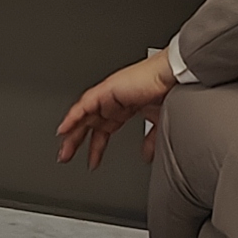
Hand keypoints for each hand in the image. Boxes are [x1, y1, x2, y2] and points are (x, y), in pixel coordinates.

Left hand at [55, 52, 175, 170]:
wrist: (173, 77)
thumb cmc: (170, 92)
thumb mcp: (159, 123)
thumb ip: (151, 140)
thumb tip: (146, 156)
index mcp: (125, 107)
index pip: (104, 129)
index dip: (97, 147)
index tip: (92, 161)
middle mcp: (113, 101)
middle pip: (90, 124)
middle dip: (78, 142)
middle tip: (67, 158)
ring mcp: (108, 95)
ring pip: (83, 116)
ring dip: (72, 134)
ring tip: (63, 151)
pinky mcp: (105, 90)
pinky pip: (83, 105)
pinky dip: (73, 118)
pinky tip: (64, 130)